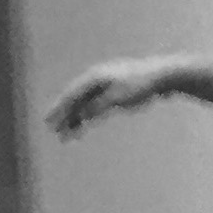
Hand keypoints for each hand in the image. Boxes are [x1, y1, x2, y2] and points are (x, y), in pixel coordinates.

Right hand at [45, 57, 173, 137]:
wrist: (162, 76)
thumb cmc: (140, 85)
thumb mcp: (117, 98)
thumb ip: (98, 106)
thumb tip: (81, 115)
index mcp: (94, 77)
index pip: (71, 95)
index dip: (59, 109)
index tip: (50, 123)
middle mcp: (96, 79)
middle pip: (75, 99)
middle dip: (64, 116)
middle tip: (54, 132)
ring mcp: (105, 86)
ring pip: (84, 104)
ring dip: (74, 119)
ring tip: (67, 135)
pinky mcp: (114, 92)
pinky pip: (95, 105)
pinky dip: (87, 116)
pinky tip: (83, 127)